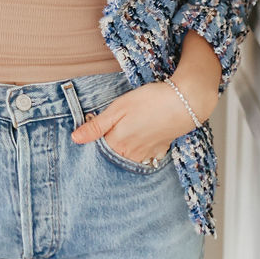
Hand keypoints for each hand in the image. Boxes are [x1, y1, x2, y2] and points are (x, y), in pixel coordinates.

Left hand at [70, 75, 214, 163]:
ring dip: (124, 149)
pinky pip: (146, 156)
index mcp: (117, 144)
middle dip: (108, 146)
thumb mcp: (118, 109)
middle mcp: (131, 154)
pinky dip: (141, 150)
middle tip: (113, 127)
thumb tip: (75, 139)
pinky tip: (142, 137)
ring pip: (128, 157)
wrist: (184, 102)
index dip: (94, 140)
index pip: (97, 150)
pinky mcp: (160, 150)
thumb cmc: (150, 101)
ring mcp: (147, 154)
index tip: (93, 130)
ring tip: (128, 130)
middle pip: (113, 155)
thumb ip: (96, 126)